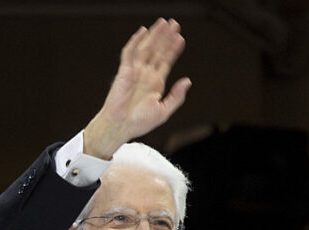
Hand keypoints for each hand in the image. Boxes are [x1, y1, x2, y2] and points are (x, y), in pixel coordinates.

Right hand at [83, 18, 191, 158]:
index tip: (181, 39)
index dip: (173, 50)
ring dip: (154, 35)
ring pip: (146, 48)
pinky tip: (143, 31)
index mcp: (156, 83)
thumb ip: (176, 96)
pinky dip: (135, 42)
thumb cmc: (139, 122)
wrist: (120, 127)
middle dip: (166, 37)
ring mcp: (135, 71)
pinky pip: (129, 53)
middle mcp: (146, 74)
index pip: (166, 61)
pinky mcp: (124, 71)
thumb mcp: (164, 111)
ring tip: (164, 23)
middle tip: (175, 23)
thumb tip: (188, 81)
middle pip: (157, 51)